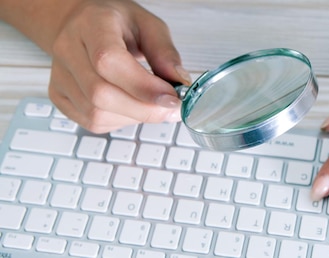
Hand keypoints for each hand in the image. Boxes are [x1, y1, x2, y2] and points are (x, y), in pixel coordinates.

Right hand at [47, 0, 190, 132]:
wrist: (84, 25)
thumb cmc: (118, 24)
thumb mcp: (149, 25)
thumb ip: (165, 53)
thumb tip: (180, 83)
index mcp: (91, 25)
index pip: (109, 61)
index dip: (142, 86)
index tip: (172, 98)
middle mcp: (68, 49)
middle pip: (101, 94)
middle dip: (144, 109)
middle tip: (171, 109)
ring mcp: (59, 76)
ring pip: (96, 113)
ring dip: (134, 117)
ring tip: (152, 105)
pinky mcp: (59, 96)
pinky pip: (91, 122)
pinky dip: (120, 121)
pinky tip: (132, 107)